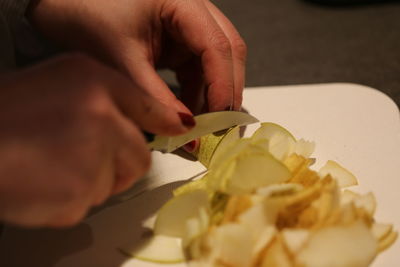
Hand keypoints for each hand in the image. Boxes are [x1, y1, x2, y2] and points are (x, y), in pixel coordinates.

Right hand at [0, 54, 193, 226]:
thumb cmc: (7, 111)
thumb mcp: (62, 80)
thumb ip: (109, 94)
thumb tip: (163, 121)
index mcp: (94, 82)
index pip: (149, 108)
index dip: (165, 122)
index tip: (178, 129)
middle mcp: (100, 116)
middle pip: (139, 158)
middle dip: (118, 164)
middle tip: (82, 157)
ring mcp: (91, 158)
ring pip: (114, 183)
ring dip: (89, 181)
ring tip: (52, 164)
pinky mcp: (76, 195)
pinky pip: (88, 203)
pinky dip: (68, 199)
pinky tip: (42, 181)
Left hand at [29, 0, 245, 113]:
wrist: (66, 6)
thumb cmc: (88, 18)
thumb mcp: (122, 60)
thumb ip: (155, 96)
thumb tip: (185, 129)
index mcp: (181, 2)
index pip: (217, 45)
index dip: (223, 84)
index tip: (218, 119)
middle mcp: (193, 11)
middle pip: (228, 51)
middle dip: (226, 90)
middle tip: (221, 127)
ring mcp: (189, 27)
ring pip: (217, 63)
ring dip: (212, 95)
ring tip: (202, 125)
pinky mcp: (180, 42)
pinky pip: (199, 69)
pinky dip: (197, 92)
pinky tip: (188, 112)